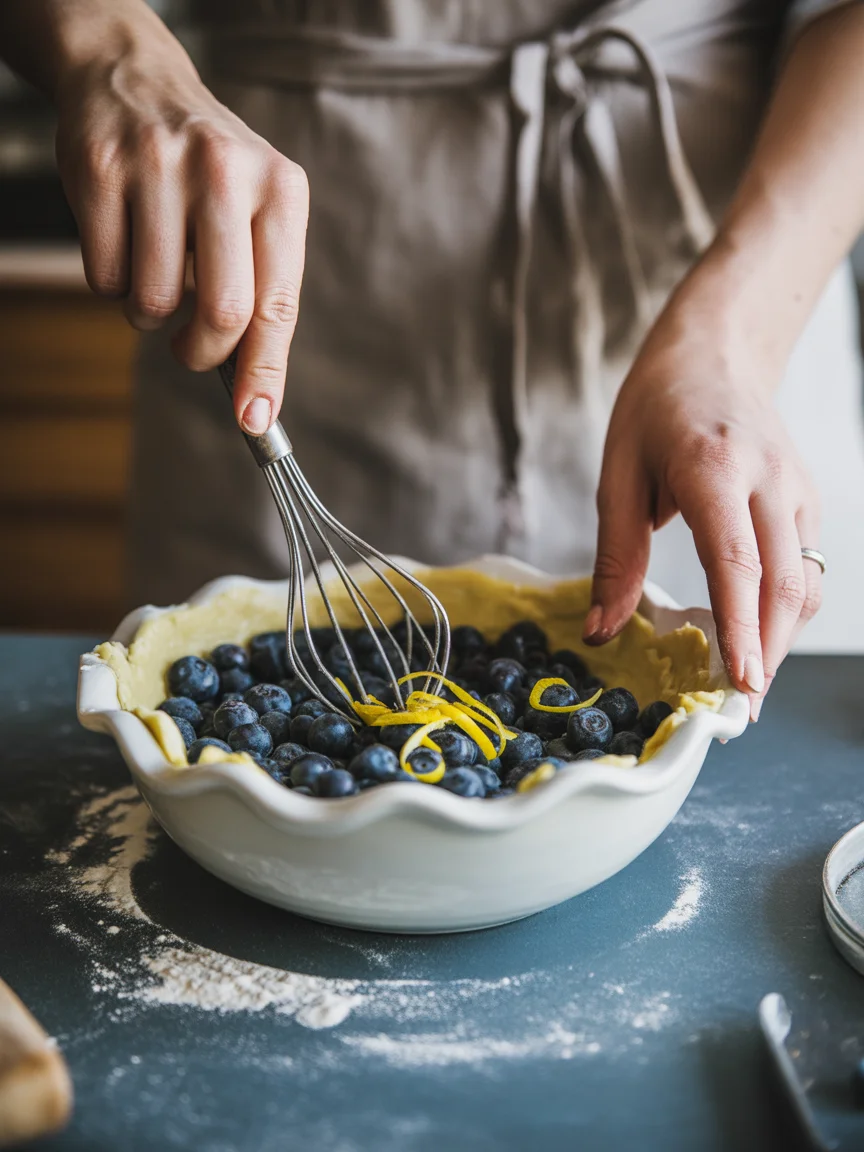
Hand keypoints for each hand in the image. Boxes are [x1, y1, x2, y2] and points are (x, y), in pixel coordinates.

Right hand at [54, 29, 307, 433]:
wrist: (135, 81)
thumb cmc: (209, 176)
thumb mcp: (258, 214)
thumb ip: (264, 295)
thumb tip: (256, 400)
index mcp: (281, 190)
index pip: (277, 304)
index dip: (264, 373)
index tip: (254, 421)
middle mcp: (227, 171)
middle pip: (222, 313)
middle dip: (203, 353)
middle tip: (191, 351)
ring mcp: (159, 165)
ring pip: (153, 301)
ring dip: (151, 316)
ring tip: (156, 276)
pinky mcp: (100, 170)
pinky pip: (105, 277)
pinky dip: (113, 285)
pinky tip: (125, 246)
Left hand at [584, 277, 821, 719]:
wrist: (716, 353)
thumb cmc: (656, 409)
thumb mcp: (618, 473)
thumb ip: (615, 556)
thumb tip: (602, 633)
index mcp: (714, 467)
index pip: (736, 560)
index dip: (741, 627)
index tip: (741, 683)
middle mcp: (768, 481)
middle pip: (783, 583)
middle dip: (766, 653)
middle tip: (739, 710)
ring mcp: (796, 491)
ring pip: (803, 582)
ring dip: (780, 641)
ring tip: (745, 688)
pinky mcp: (806, 501)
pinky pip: (804, 568)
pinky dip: (784, 613)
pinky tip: (757, 641)